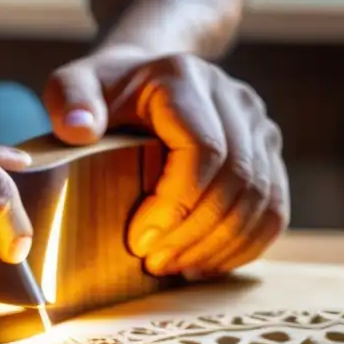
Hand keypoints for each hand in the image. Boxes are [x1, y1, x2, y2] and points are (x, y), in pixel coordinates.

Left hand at [42, 47, 289, 279]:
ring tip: (175, 268)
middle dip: (196, 232)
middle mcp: (233, 99)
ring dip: (220, 244)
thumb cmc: (102, 91)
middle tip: (154, 263)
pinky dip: (244, 244)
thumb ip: (69, 101)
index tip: (139, 240)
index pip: (204, 149)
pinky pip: (274, 208)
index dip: (178, 203)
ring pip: (262, 198)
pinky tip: (205, 264)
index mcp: (185, 80)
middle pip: (238, 178)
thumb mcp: (72, 86)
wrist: (141, 75)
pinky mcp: (267, 153)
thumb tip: (80, 130)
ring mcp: (257, 126)